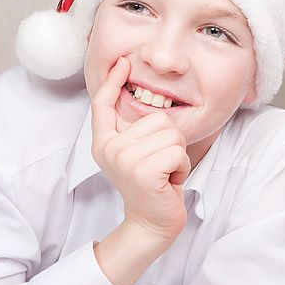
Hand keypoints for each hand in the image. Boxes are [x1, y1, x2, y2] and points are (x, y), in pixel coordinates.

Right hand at [91, 57, 190, 241]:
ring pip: (171, 133)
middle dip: (170, 140)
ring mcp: (123, 159)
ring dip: (177, 155)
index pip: (103, 104)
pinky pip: (177, 151)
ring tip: (164, 172)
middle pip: (156, 118)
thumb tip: (134, 94)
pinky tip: (169, 181)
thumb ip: (133, 129)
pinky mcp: (142, 171)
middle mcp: (108, 148)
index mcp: (104, 141)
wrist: (152, 222)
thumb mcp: (137, 152)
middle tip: (160, 164)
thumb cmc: (152, 184)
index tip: (124, 62)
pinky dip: (181, 167)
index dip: (112, 81)